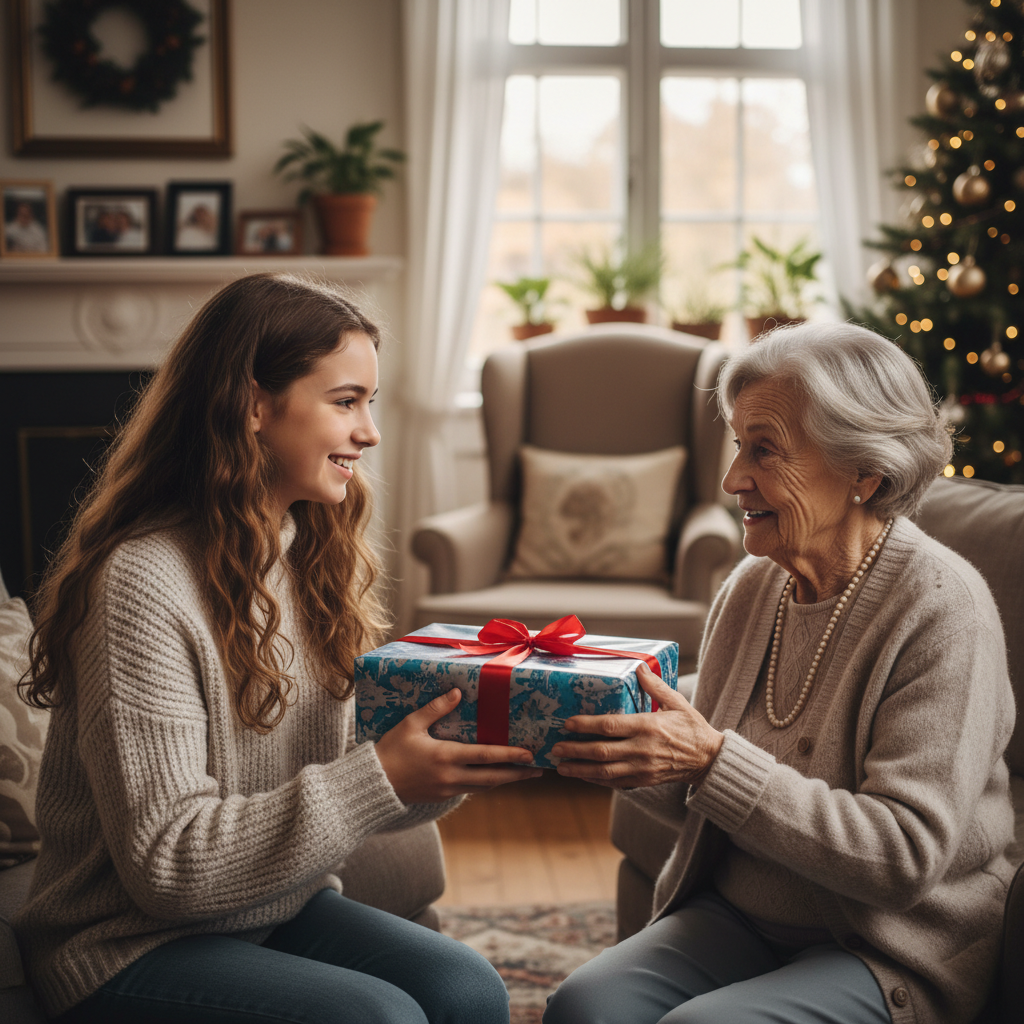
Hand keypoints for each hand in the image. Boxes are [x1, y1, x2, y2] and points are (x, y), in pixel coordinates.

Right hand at [375, 687, 542, 802]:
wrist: (372, 784)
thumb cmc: (390, 750)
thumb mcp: (410, 724)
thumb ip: (435, 708)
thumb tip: (456, 692)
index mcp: (445, 757)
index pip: (485, 756)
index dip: (510, 756)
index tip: (529, 754)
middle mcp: (451, 777)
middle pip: (492, 777)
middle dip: (517, 774)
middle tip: (538, 770)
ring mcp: (447, 790)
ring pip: (483, 786)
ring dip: (505, 780)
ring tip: (523, 774)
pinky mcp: (441, 797)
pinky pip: (470, 790)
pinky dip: (486, 784)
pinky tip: (493, 777)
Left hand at [550, 663, 723, 788]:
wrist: (709, 760)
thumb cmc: (692, 728)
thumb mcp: (677, 702)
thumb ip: (655, 685)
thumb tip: (638, 667)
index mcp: (648, 726)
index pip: (610, 727)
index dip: (586, 726)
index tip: (568, 723)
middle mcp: (642, 749)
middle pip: (601, 752)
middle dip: (575, 750)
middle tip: (555, 747)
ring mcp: (642, 768)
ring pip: (605, 772)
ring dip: (580, 770)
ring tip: (561, 767)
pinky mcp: (643, 781)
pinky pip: (615, 783)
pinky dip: (596, 780)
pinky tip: (582, 776)